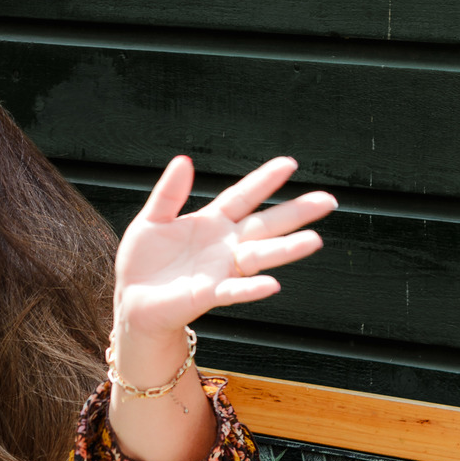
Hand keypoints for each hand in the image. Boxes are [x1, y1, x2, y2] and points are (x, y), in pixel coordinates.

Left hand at [113, 155, 336, 342]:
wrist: (132, 300)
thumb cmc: (143, 262)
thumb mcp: (151, 220)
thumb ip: (169, 193)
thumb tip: (183, 160)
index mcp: (211, 222)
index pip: (243, 197)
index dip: (264, 181)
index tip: (289, 164)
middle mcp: (224, 245)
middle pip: (265, 225)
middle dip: (295, 212)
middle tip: (327, 200)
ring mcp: (220, 270)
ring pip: (259, 257)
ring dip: (285, 250)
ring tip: (314, 240)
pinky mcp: (208, 294)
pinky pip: (234, 291)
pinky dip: (251, 288)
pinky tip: (271, 284)